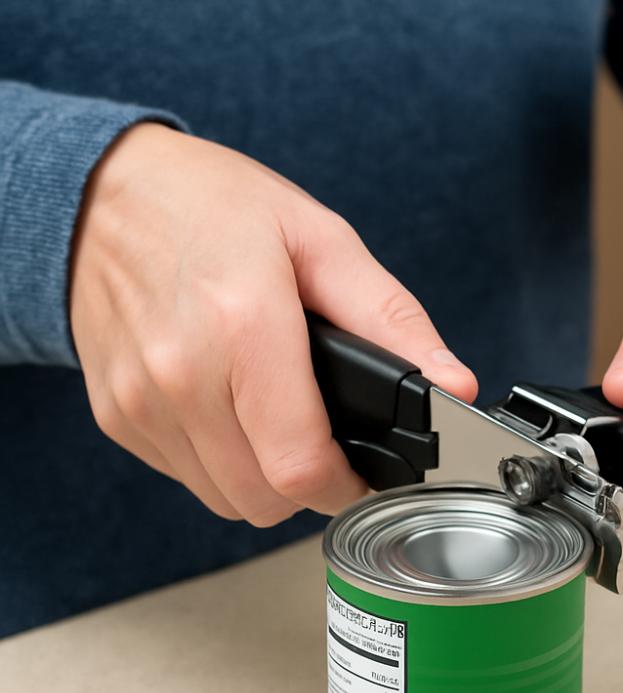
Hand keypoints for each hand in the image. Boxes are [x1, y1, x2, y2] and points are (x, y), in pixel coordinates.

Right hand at [70, 123, 477, 525]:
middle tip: (328, 442)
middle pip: (265, 498)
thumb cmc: (214, 206)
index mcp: (243, 327)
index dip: (348, 486)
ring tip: (279, 418)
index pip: (301, 468)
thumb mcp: (322, 240)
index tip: (364, 471)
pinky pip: (186, 477)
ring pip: (226, 499)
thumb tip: (453, 385)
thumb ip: (393, 320)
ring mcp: (140, 402)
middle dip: (311, 484)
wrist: (100, 193)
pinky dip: (220, 462)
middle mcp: (181, 376)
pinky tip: (232, 410)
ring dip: (265, 479)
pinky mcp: (115, 417)